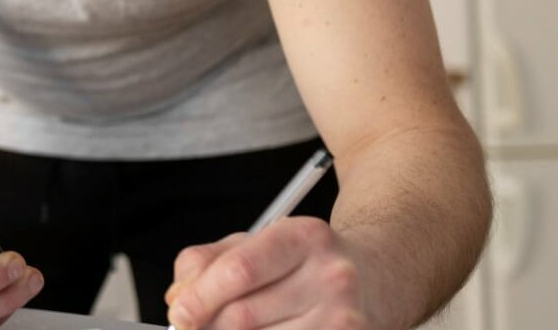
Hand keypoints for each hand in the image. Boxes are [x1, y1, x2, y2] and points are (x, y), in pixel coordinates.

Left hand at [165, 217, 374, 329]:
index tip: (179, 314)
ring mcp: (346, 319)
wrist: (379, 278)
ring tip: (229, 328)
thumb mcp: (258, 243)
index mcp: (305, 237)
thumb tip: (178, 298)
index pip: (239, 271)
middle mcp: (332, 276)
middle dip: (208, 327)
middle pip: (244, 316)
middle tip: (194, 327)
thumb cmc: (306, 262)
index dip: (199, 298)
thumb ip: (208, 262)